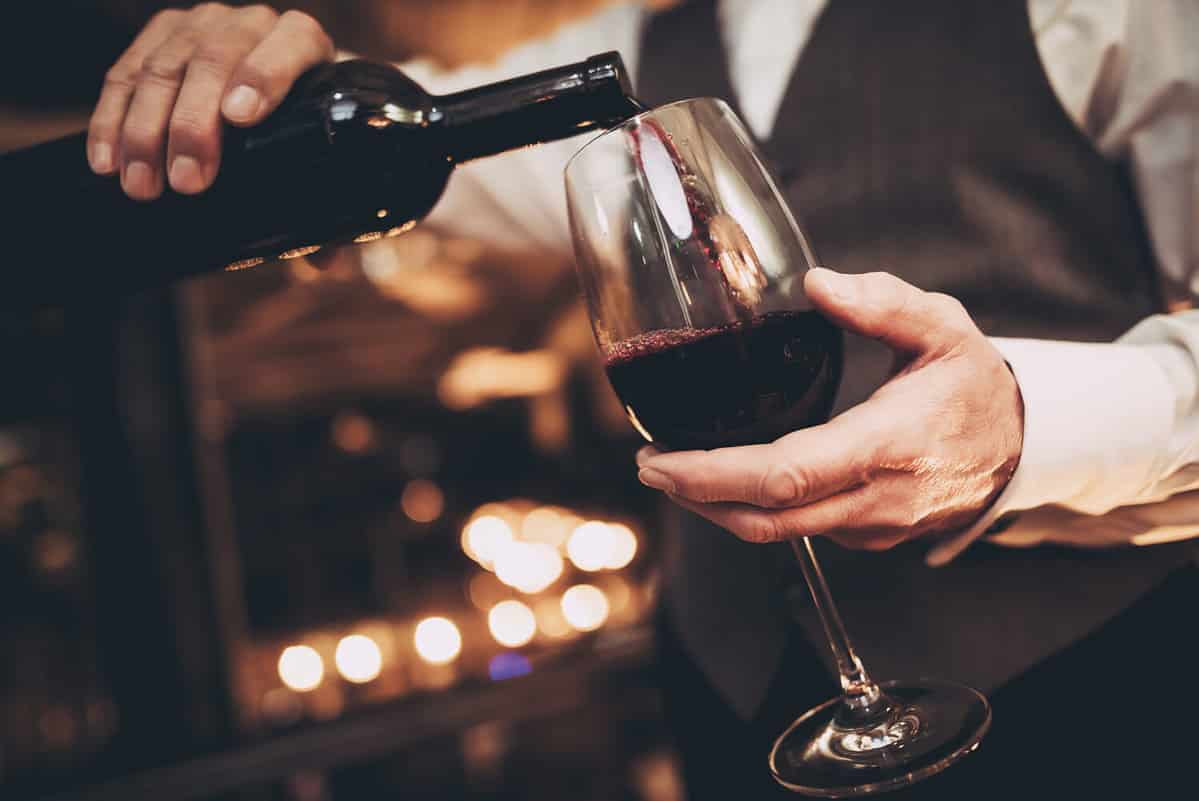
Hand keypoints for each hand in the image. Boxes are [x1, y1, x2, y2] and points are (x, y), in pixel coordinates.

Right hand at [88, 4, 333, 199]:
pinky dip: (112, 119)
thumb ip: (325, 204)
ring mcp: (201, 24)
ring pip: (163, 68)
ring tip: (142, 186)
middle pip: (215, 60)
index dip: (264, 77)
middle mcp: (252, 24)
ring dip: (146, 130)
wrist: (270, 85)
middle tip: (187, 182)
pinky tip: (108, 160)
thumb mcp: (319, 155)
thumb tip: (325, 260)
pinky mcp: (160, 34)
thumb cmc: (301, 127)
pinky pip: (125, 73)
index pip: (290, 45)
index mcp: (304, 44)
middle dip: (194, 124)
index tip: (240, 119)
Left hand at [635, 268, 1024, 550]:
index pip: (785, 475)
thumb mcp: (945, 328)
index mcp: (889, 444)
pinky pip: (799, 529)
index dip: (713, 475)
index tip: (660, 460)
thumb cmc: (975, 387)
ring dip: (719, 506)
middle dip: (697, 496)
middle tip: (650, 466)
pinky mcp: (867, 537)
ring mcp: (872, 526)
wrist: (1021, 449)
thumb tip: (817, 285)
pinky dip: (755, 507)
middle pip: (767, 517)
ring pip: (778, 531)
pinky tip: (729, 478)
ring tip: (676, 471)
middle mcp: (877, 498)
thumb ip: (884, 302)